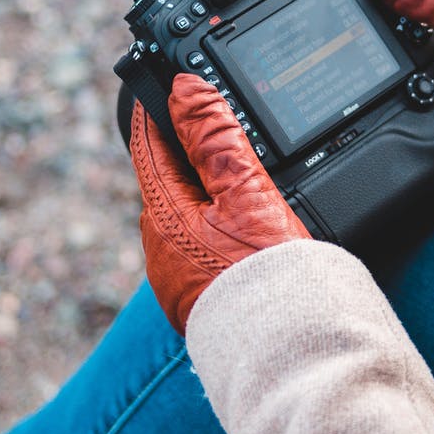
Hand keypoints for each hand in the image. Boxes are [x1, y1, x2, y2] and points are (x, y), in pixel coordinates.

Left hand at [130, 73, 311, 332]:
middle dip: (184, 153)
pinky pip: (198, 250)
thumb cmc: (267, 275)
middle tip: (207, 121)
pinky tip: (239, 229)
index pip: (147, 146)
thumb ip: (215, 137)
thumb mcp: (246, 192)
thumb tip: (187, 89)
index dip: (156, 111)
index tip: (162, 85)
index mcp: (163, 215)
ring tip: (232, 173)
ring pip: (183, 217)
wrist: (286, 349)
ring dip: (201, 193)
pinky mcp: (197, 300)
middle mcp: (159, 248)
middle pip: (166, 182)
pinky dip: (213, 228)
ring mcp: (176, 278)